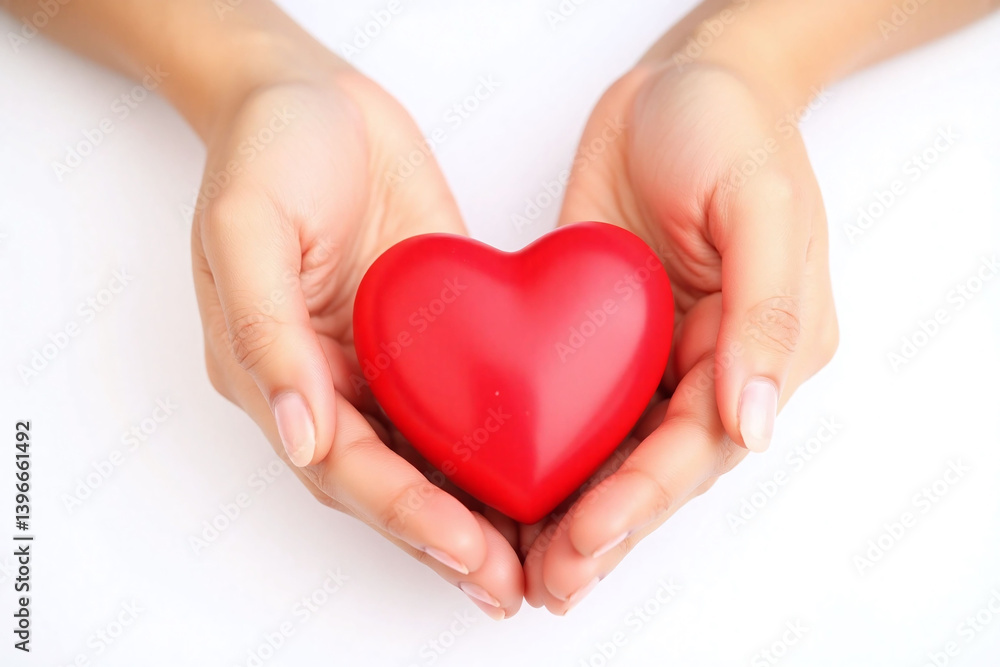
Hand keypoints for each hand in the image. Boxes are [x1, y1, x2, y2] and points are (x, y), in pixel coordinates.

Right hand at [190, 54, 521, 618]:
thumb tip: (298, 436)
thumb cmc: (266, 147)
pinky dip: (496, 441)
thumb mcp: (247, 227)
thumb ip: (266, 333)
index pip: (343, 465)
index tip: (468, 552)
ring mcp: (381, 355)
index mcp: (274, 370)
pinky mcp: (427, 326)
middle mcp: (330, 378)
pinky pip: (463, 395)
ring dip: (476, 508)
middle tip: (511, 585)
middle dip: (448, 536)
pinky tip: (539, 471)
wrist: (312, 90)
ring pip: (430, 453)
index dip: (405, 514)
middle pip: (389, 478)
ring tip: (533, 559)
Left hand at [522, 61, 838, 612]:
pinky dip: (552, 451)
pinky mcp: (607, 332)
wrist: (677, 80)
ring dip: (573, 509)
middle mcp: (711, 363)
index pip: (698, 445)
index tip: (583, 545)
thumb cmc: (729, 126)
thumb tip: (754, 423)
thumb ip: (764, 313)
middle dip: (604, 529)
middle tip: (546, 584)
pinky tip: (510, 487)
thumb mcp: (761, 203)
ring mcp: (656, 351)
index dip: (640, 501)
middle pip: (656, 467)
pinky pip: (579, 404)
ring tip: (524, 566)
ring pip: (615, 450)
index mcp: (764, 346)